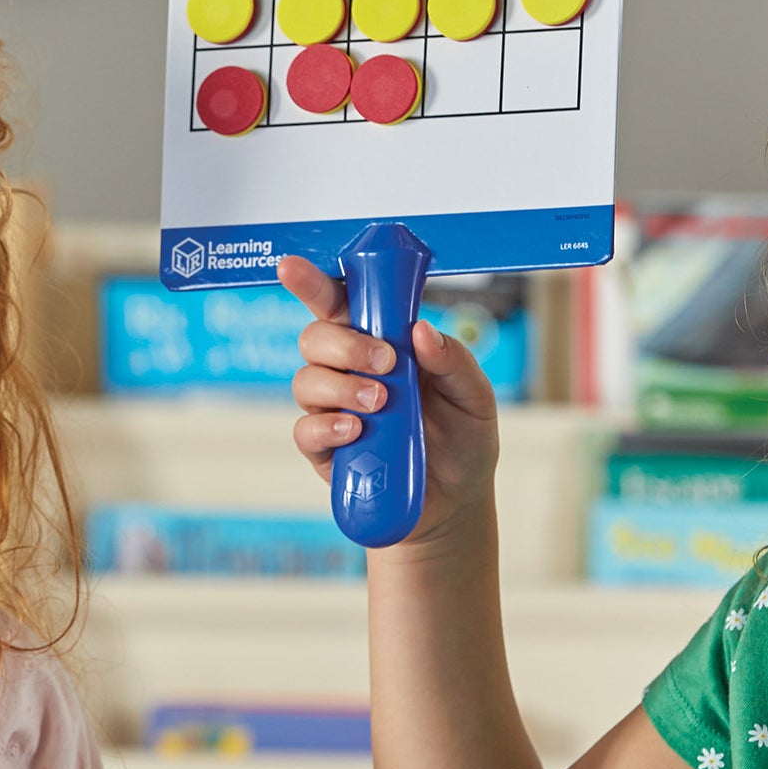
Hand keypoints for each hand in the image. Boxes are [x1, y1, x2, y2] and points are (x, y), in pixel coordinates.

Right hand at [278, 254, 499, 545]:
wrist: (456, 501)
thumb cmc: (463, 440)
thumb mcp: (476, 397)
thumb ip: (454, 361)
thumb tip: (421, 333)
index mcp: (382, 343)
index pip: (341, 303)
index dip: (312, 282)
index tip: (291, 266)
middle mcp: (350, 371)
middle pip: (315, 338)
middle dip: (345, 345)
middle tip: (386, 363)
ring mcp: (334, 410)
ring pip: (306, 381)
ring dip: (340, 387)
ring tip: (379, 404)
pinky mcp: (326, 451)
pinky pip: (305, 431)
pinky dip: (327, 427)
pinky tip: (355, 431)